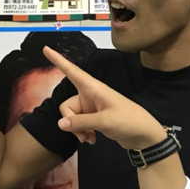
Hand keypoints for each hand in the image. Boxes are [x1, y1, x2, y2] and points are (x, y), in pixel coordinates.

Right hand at [42, 46, 164, 149]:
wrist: (144, 136)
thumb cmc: (128, 121)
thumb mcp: (104, 121)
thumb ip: (80, 122)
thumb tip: (60, 123)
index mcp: (94, 88)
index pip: (72, 71)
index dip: (58, 60)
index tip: (45, 48)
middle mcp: (90, 95)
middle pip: (67, 105)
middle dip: (70, 121)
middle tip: (83, 135)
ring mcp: (91, 107)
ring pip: (71, 117)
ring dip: (77, 130)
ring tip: (90, 139)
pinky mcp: (94, 118)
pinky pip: (78, 123)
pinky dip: (82, 132)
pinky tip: (92, 140)